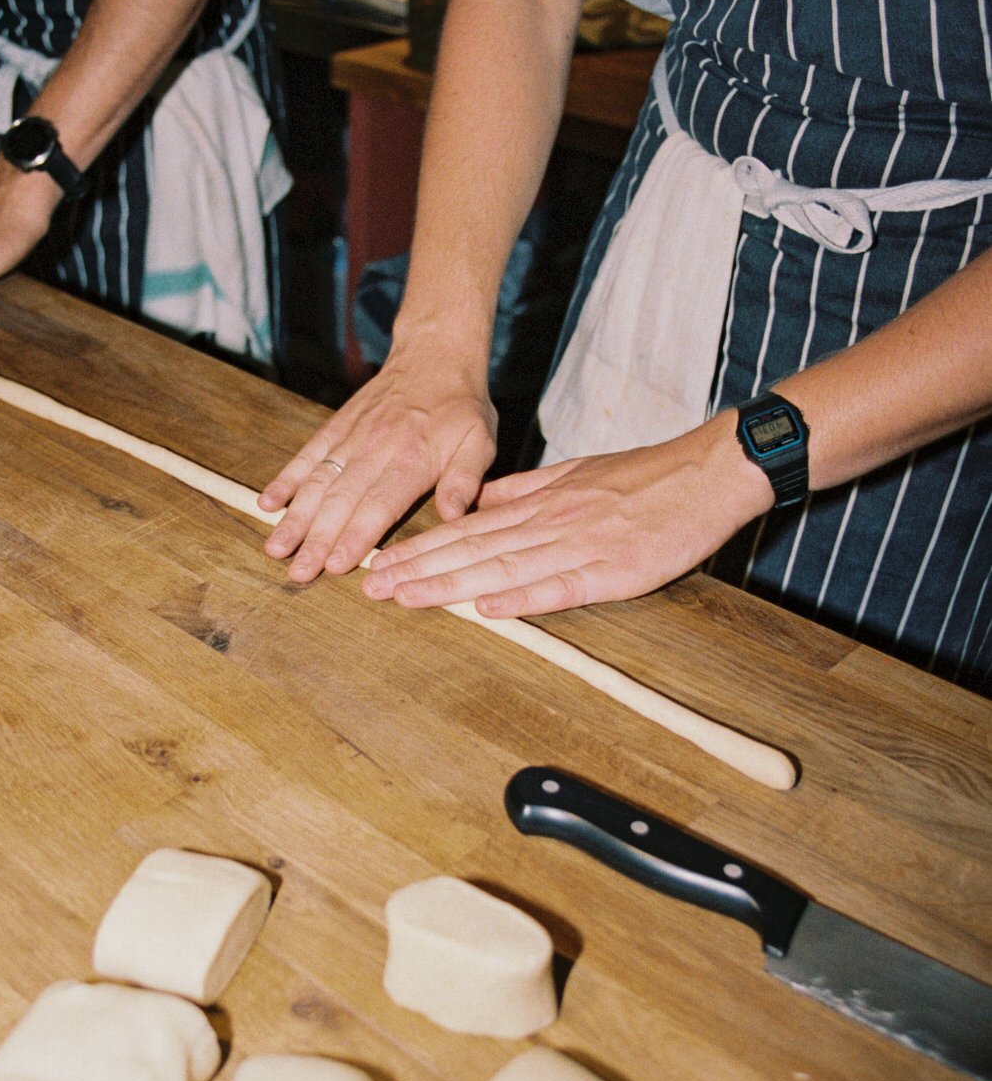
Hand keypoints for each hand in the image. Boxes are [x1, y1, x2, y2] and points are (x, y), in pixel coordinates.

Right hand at [258, 344, 497, 582]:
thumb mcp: (480, 441)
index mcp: (412, 459)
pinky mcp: (336, 428)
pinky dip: (286, 479)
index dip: (355, 536)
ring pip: (318, 482)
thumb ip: (465, 480)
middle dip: (316, 540)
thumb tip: (454, 516)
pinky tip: (268, 503)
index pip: (379, 504)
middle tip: (298, 573)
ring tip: (276, 548)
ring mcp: (351, 438)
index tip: (335, 565)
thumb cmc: (461, 407)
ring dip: (295, 518)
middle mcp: (375, 449)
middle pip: (340, 501)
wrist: (434, 354)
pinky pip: (307, 455)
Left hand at [361, 415, 772, 616]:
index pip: (467, 529)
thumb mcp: (575, 473)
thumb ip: (525, 491)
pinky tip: (488, 608)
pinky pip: (562, 586)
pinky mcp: (615, 570)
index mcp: (540, 504)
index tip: (381, 563)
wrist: (708, 471)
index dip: (421, 548)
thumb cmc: (645, 476)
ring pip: (503, 568)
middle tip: (371, 587)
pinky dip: (523, 598)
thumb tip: (479, 501)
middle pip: (472, 550)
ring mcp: (581, 546)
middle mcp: (550, 523)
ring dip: (451, 586)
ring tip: (406, 598)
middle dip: (418, 569)